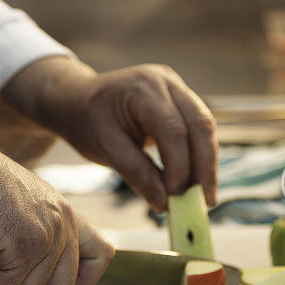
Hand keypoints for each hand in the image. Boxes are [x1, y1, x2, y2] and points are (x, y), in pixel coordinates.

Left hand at [1, 58, 217, 210]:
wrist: (78, 100)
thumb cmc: (87, 122)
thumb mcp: (105, 149)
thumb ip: (136, 173)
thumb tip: (164, 204)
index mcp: (142, 87)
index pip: (173, 130)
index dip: (179, 167)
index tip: (176, 198)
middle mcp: (165, 81)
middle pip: (200, 124)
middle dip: (204, 167)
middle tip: (204, 202)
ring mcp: (176, 86)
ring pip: (205, 126)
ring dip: (207, 163)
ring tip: (204, 197)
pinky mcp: (181, 99)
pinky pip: (199, 127)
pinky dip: (200, 154)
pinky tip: (197, 181)